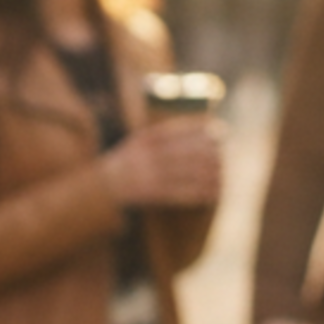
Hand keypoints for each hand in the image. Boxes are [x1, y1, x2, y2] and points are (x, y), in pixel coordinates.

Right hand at [103, 118, 223, 207]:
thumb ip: (163, 134)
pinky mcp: (150, 195)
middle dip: (208, 155)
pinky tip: (212, 194)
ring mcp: (147, 176)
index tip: (220, 130)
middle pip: (185, 153)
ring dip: (207, 176)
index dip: (202, 130)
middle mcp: (146, 156)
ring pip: (185, 174)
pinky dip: (198, 193)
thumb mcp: (138, 142)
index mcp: (144, 139)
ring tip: (223, 176)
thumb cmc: (126, 163)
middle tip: (224, 156)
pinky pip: (180, 194)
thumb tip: (202, 128)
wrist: (99, 189)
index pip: (178, 130)